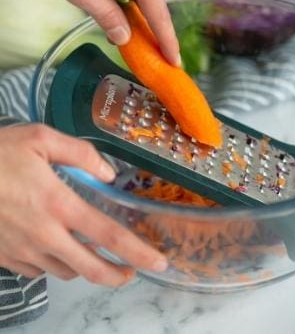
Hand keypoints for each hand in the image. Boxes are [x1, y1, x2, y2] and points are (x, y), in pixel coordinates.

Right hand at [0, 124, 166, 285]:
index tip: (159, 263)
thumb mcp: (40, 138)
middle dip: (117, 275)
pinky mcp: (4, 257)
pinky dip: (54, 264)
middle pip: (90, 269)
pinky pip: (37, 270)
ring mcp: (21, 250)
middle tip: (132, 272)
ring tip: (96, 256)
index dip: (138, 252)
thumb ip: (81, 153)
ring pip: (64, 271)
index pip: (109, 236)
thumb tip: (108, 173)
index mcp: (58, 204)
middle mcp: (43, 234)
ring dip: (85, 268)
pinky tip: (57, 250)